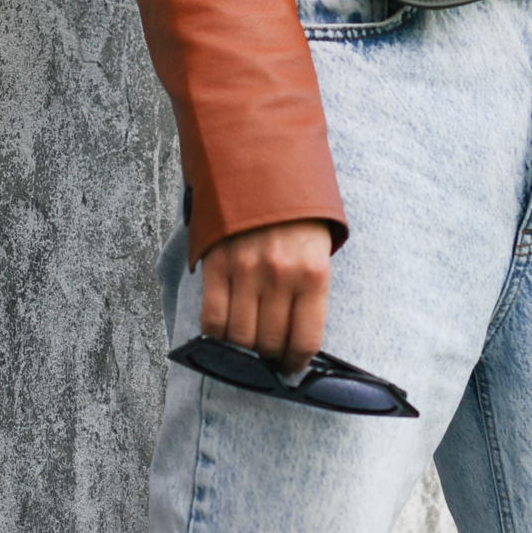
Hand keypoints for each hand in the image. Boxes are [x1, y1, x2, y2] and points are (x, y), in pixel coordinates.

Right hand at [199, 219, 332, 362]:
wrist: (262, 163)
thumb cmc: (296, 211)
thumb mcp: (319, 247)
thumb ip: (309, 289)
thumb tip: (295, 336)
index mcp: (313, 273)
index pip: (305, 340)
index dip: (296, 364)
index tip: (290, 369)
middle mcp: (280, 275)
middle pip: (270, 343)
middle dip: (268, 359)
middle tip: (266, 359)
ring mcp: (245, 271)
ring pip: (239, 337)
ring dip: (242, 352)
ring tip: (245, 348)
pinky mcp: (216, 265)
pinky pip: (212, 318)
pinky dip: (215, 336)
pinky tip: (222, 336)